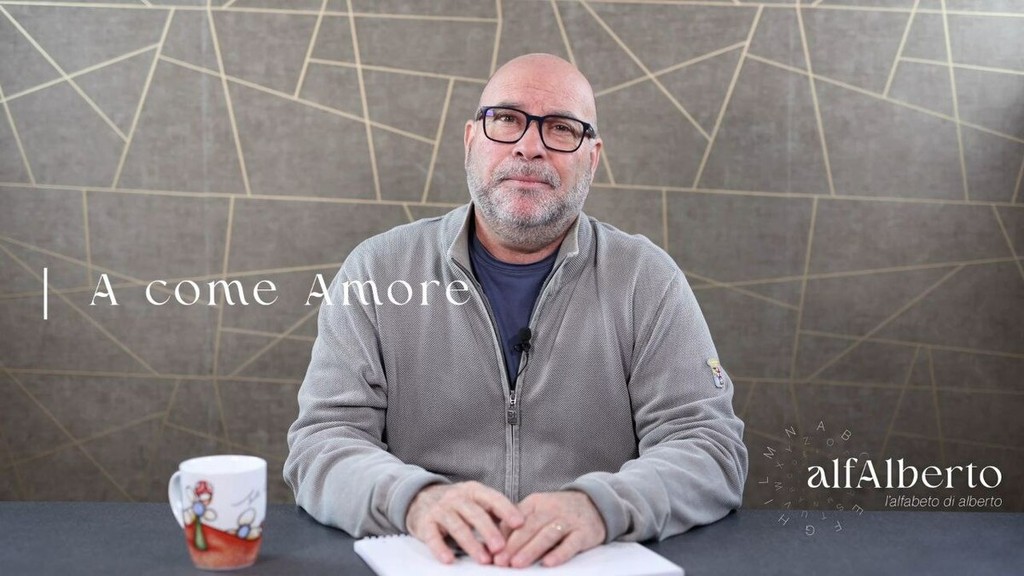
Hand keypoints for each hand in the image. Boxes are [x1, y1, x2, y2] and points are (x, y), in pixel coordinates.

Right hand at [405, 481, 524, 564]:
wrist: (420, 497)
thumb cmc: (456, 503)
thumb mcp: (475, 501)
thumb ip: (494, 512)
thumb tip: (521, 528)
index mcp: (473, 490)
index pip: (492, 498)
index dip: (506, 510)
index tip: (520, 523)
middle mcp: (456, 497)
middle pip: (475, 513)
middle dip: (489, 531)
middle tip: (501, 547)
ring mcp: (440, 509)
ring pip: (457, 526)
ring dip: (471, 544)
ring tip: (483, 559)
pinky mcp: (425, 523)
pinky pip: (433, 536)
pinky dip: (440, 548)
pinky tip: (449, 559)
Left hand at [493, 490, 605, 568]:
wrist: (596, 503)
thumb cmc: (559, 511)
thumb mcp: (538, 509)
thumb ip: (518, 522)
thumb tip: (495, 541)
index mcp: (536, 503)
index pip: (516, 518)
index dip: (502, 536)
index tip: (491, 552)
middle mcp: (551, 509)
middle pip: (530, 527)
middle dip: (513, 546)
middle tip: (500, 561)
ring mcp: (568, 521)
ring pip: (547, 535)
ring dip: (531, 550)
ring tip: (517, 564)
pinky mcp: (584, 533)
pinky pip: (571, 544)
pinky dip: (559, 554)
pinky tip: (548, 563)